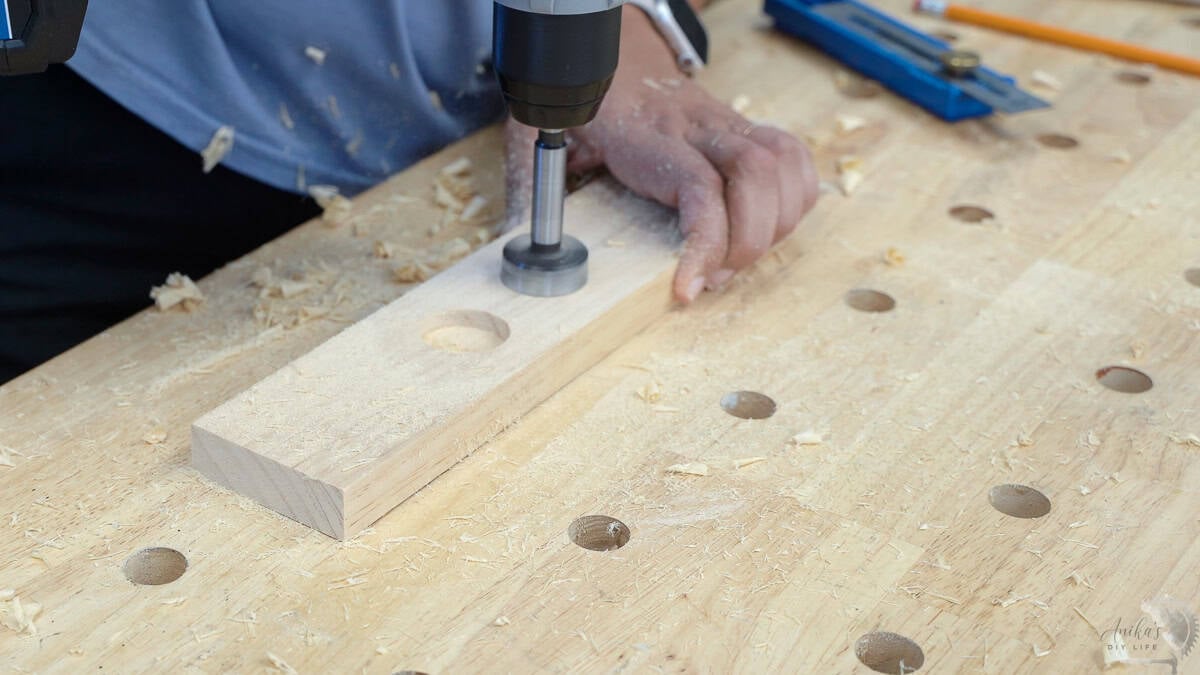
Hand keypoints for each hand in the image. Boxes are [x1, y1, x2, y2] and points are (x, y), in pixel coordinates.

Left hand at [505, 6, 818, 303]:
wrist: (610, 45)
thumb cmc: (578, 96)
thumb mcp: (537, 134)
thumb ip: (529, 186)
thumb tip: (519, 248)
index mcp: (642, 133)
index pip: (695, 185)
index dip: (704, 243)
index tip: (688, 290)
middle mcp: (693, 124)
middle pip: (755, 173)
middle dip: (750, 242)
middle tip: (714, 278)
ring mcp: (723, 121)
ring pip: (782, 164)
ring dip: (775, 225)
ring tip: (736, 260)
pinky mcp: (742, 127)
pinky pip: (793, 157)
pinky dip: (795, 200)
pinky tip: (766, 228)